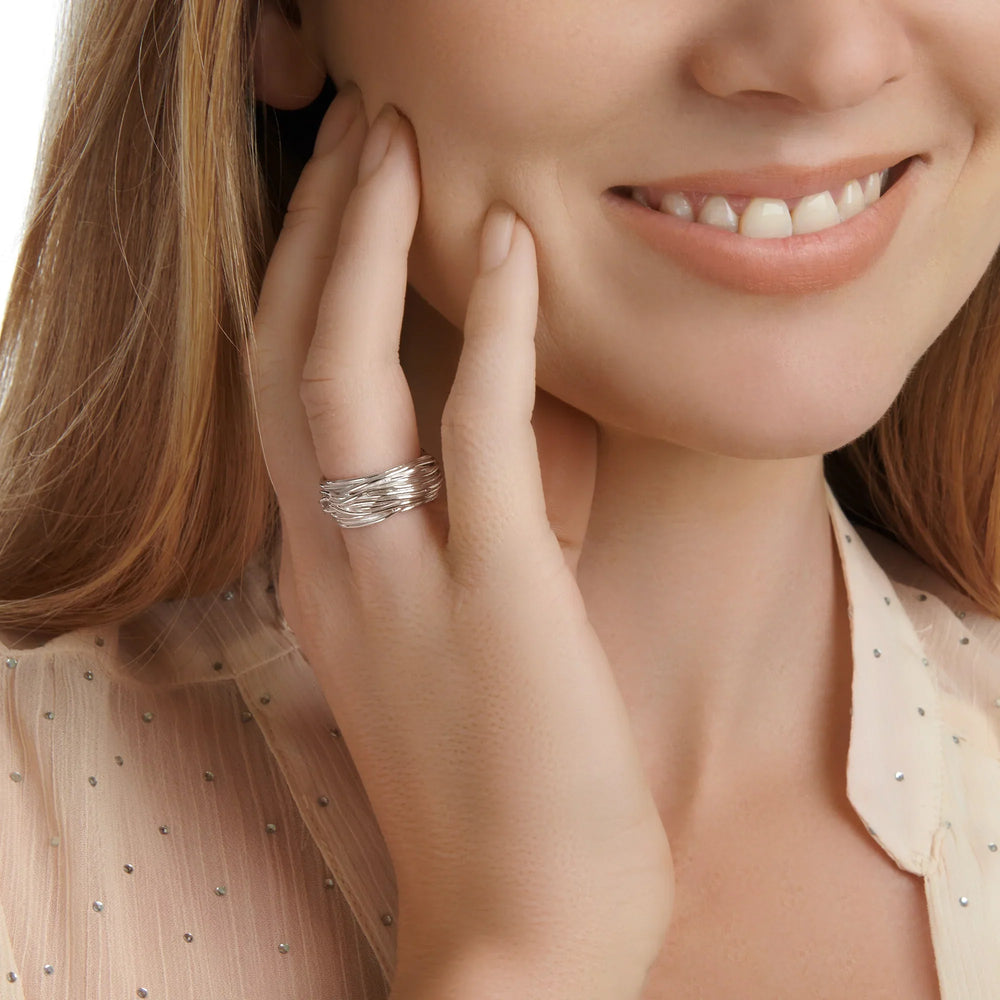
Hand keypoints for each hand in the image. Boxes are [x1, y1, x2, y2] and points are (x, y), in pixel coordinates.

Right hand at [249, 84, 673, 992]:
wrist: (520, 928)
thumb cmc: (496, 792)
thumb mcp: (444, 652)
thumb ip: (437, 553)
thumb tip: (473, 464)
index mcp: (326, 573)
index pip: (288, 395)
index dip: (305, 282)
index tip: (341, 201)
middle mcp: (336, 562)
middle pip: (292, 357)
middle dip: (317, 231)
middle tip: (358, 131)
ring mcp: (402, 576)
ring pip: (348, 375)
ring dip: (369, 247)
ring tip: (397, 145)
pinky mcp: (494, 595)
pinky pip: (480, 432)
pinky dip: (495, 330)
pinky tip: (507, 246)